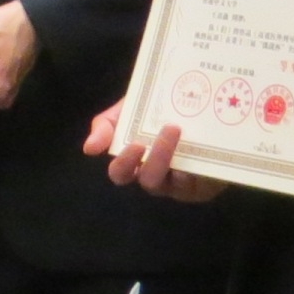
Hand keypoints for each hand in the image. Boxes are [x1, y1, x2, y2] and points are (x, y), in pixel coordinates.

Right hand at [85, 103, 226, 203]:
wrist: (195, 107)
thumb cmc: (155, 112)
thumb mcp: (127, 110)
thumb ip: (106, 124)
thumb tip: (89, 148)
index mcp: (133, 163)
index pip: (121, 173)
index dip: (124, 163)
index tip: (136, 144)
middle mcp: (155, 177)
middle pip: (150, 180)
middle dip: (159, 157)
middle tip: (171, 128)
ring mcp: (180, 185)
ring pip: (176, 181)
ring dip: (183, 157)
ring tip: (187, 130)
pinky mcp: (204, 186)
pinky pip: (202, 183)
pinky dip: (201, 165)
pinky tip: (204, 146)